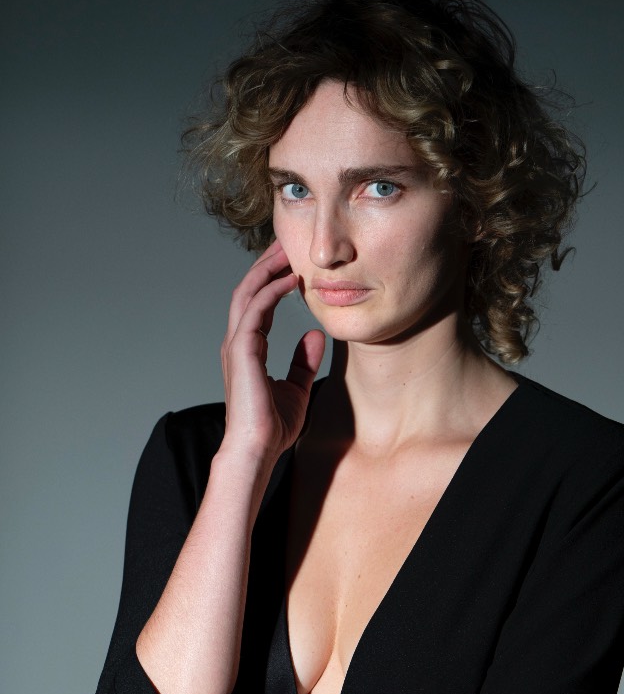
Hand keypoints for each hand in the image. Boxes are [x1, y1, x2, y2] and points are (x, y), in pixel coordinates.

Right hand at [221, 240, 324, 468]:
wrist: (257, 449)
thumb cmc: (272, 427)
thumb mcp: (297, 389)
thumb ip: (303, 361)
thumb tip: (315, 336)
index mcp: (248, 349)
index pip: (257, 304)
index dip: (272, 281)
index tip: (292, 264)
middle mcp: (238, 342)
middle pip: (249, 290)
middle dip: (266, 265)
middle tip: (287, 243)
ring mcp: (237, 345)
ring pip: (247, 293)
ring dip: (267, 269)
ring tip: (287, 250)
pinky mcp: (242, 351)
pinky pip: (255, 310)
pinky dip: (271, 291)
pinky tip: (291, 280)